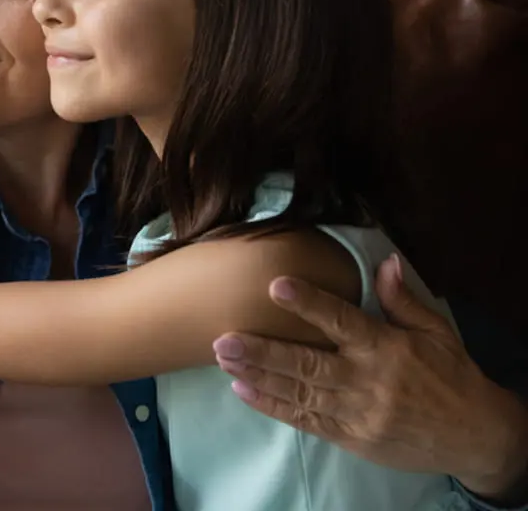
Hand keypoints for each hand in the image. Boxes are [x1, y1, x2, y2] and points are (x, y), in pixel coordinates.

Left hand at [212, 254, 527, 500]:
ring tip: (224, 359)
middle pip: (308, 364)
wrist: (474, 436)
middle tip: (225, 338)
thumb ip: (403, 299)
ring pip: (300, 393)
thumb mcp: (437, 332)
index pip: (342, 322)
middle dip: (264, 352)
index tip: (276, 286)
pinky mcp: (350, 437)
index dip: (309, 303)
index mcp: (387, 349)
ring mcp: (357, 413)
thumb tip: (385, 260)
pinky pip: (305, 421)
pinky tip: (244, 391)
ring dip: (259, 376)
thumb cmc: (451, 376)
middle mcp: (368, 382)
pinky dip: (273, 406)